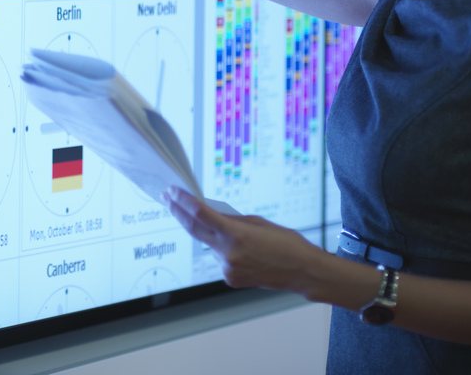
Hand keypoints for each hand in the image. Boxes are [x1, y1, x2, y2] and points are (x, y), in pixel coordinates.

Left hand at [164, 187, 325, 291]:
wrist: (302, 271)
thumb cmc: (286, 244)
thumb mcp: (258, 222)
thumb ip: (231, 219)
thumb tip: (210, 213)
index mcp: (236, 234)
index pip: (200, 214)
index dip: (183, 201)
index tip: (172, 191)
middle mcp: (228, 253)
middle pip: (194, 229)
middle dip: (178, 212)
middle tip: (168, 199)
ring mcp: (228, 268)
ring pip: (210, 244)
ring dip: (212, 235)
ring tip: (236, 233)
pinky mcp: (230, 278)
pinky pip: (220, 258)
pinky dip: (224, 249)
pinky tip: (244, 251)